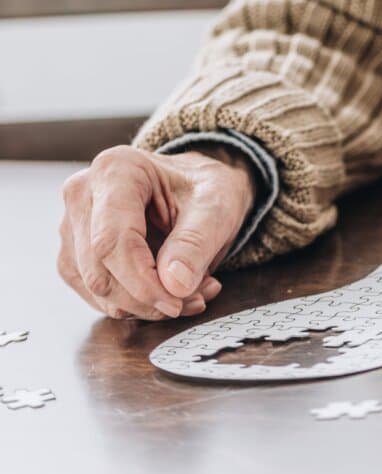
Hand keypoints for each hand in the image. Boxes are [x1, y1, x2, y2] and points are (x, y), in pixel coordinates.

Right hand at [58, 144, 256, 319]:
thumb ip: (195, 242)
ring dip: (144, 305)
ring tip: (190, 293)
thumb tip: (174, 285)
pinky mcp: (75, 256)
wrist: (194, 188)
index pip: (112, 240)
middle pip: (100, 272)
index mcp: (114, 170)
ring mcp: (74, 227)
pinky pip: (98, 296)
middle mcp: (83, 195)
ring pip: (97, 290)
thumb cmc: (202, 188)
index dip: (142, 282)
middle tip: (193, 299)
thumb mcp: (215, 204)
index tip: (176, 300)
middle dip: (148, 298)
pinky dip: (136, 304)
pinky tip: (169, 292)